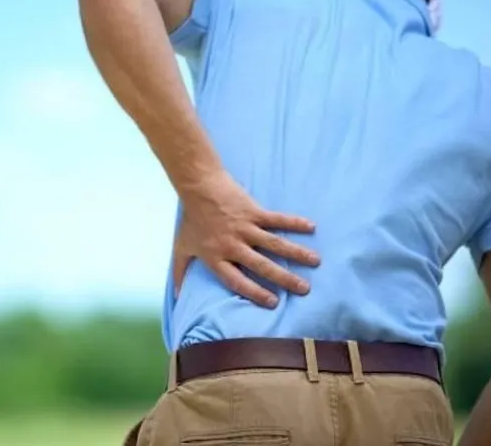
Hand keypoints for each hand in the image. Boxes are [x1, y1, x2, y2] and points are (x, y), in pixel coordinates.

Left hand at [173, 171, 319, 307]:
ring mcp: (245, 228)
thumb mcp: (181, 248)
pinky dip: (294, 222)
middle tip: (304, 289)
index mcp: (217, 258)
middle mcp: (233, 245)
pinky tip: (311, 227)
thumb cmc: (191, 220)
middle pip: (261, 266)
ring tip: (315, 261)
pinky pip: (277, 219)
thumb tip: (175, 296)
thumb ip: (180, 272)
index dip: (254, 293)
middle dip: (284, 278)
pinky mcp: (254, 212)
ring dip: (296, 252)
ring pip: (274, 243)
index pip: (237, 281)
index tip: (273, 303)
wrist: (198, 187)